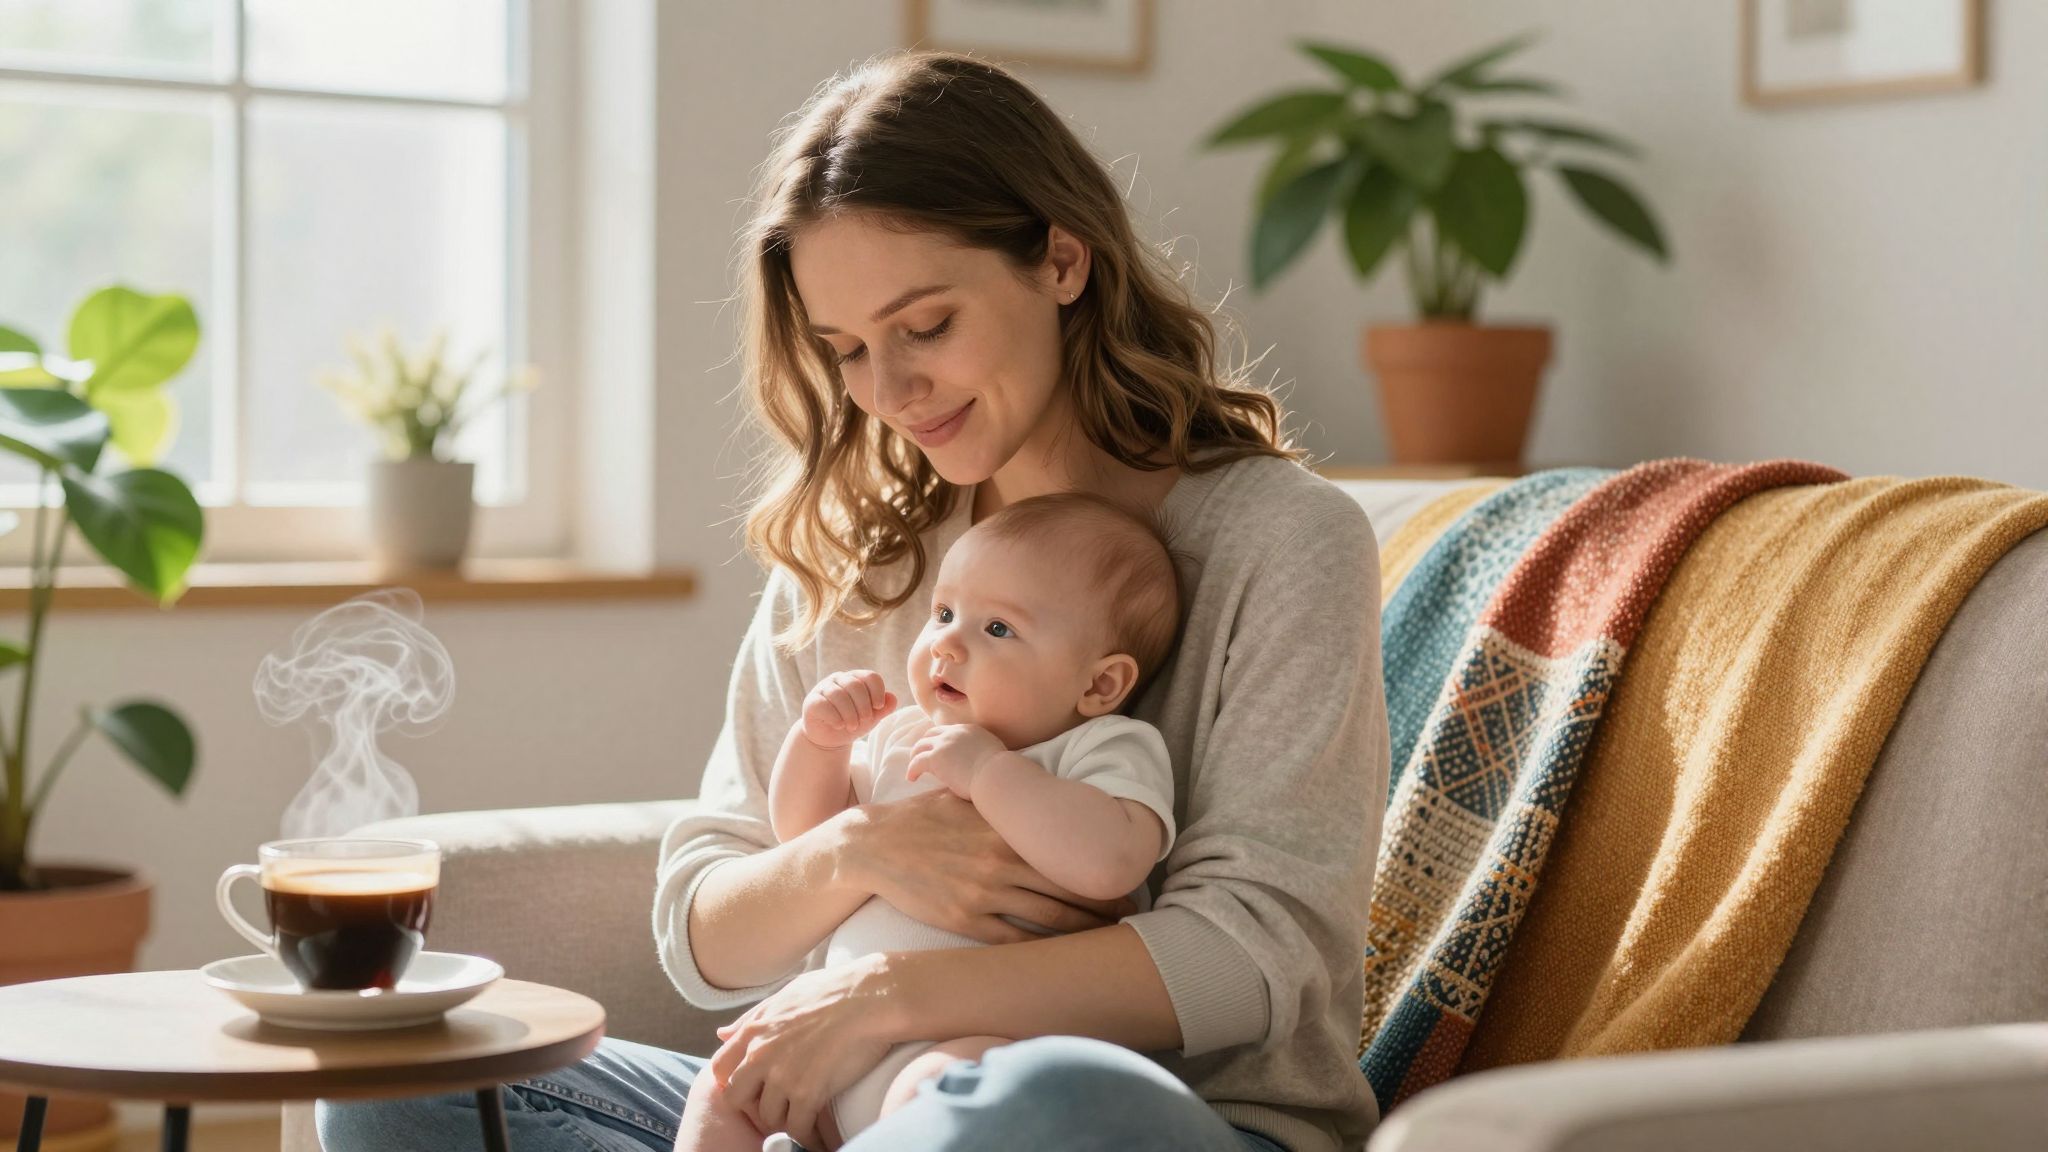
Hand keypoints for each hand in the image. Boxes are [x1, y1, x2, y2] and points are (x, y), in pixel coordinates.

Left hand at [709, 955, 895, 1149]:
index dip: (733, 1081)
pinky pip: (797, 1129)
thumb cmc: (835, 990)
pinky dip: (809, 1137)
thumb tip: (722, 1033)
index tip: (753, 1087)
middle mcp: (761, 1054)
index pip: (720, 1067)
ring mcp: (782, 1075)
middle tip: (777, 1106)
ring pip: (768, 1117)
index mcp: (755, 1029)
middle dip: (753, 1105)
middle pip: (736, 1098)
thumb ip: (752, 1017)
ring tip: (803, 1118)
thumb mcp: (785, 994)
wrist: (871, 998)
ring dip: (785, 1120)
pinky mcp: (808, 1093)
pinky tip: (819, 1137)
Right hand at [801, 670, 896, 750]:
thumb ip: (884, 708)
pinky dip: (835, 717)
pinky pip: (823, 704)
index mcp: (856, 679)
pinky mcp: (811, 701)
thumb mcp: (871, 717)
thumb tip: (892, 698)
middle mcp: (839, 679)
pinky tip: (839, 725)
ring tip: (853, 726)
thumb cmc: (852, 723)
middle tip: (865, 720)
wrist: (830, 739)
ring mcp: (823, 688)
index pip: (870, 677)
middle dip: (864, 706)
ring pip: (839, 694)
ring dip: (850, 714)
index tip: (879, 707)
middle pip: (855, 685)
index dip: (878, 692)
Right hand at [841, 790, 1136, 943]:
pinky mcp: (965, 920)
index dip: (1099, 869)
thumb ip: (1004, 802)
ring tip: (1108, 938)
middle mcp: (1000, 861)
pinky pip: (1013, 941)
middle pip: (1067, 889)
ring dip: (1083, 930)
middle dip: (1104, 904)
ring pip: (1048, 919)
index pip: (1066, 852)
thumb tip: (1041, 795)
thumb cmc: (924, 819)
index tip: (1125, 877)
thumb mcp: (967, 800)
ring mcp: (982, 893)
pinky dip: (1042, 949)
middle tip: (1132, 914)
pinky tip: (1062, 957)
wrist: (874, 847)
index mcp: (1006, 828)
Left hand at [904, 722, 1007, 799]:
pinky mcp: (934, 758)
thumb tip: (979, 760)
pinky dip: (912, 770)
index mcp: (969, 729)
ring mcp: (943, 744)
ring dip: (916, 755)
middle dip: (926, 744)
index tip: (940, 750)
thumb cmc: (999, 770)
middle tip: (922, 755)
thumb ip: (982, 750)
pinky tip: (911, 778)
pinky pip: (916, 762)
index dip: (942, 740)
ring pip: (921, 746)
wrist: (995, 775)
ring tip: (914, 767)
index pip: (949, 731)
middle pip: (932, 734)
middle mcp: (954, 732)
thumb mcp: (992, 751)